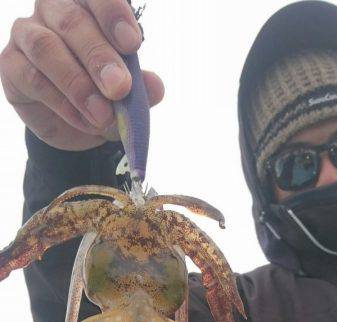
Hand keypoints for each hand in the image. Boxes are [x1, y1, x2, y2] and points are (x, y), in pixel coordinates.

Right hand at [0, 0, 164, 150]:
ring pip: (47, 48)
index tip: (132, 44)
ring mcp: (27, 34)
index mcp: (86, 5)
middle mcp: (53, 11)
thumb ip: (141, 86)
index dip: (113, 14)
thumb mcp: (128, 94)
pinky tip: (86, 121)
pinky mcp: (11, 64)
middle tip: (120, 88)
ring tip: (104, 115)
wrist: (74, 127)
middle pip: (72, 21)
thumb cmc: (103, 94)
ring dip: (78, 84)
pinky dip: (63, 104)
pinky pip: (34, 79)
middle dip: (99, 57)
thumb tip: (155, 86)